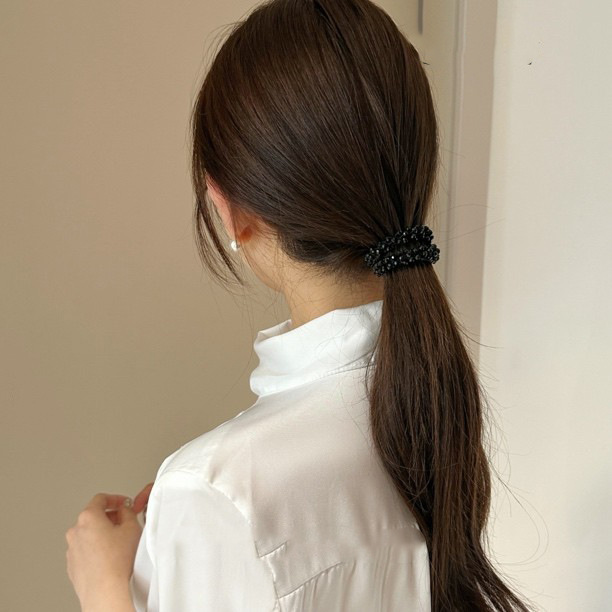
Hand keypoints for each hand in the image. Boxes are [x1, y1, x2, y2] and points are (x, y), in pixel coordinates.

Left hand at [65, 484, 150, 608]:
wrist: (106, 591)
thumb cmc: (118, 561)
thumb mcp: (132, 527)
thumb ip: (127, 512)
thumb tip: (124, 510)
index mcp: (88, 517)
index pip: (101, 499)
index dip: (115, 499)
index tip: (123, 503)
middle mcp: (75, 531)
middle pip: (93, 516)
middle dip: (110, 517)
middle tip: (124, 523)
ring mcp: (72, 550)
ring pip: (89, 534)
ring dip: (102, 534)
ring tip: (119, 544)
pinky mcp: (73, 565)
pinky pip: (85, 550)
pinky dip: (96, 549)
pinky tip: (110, 557)